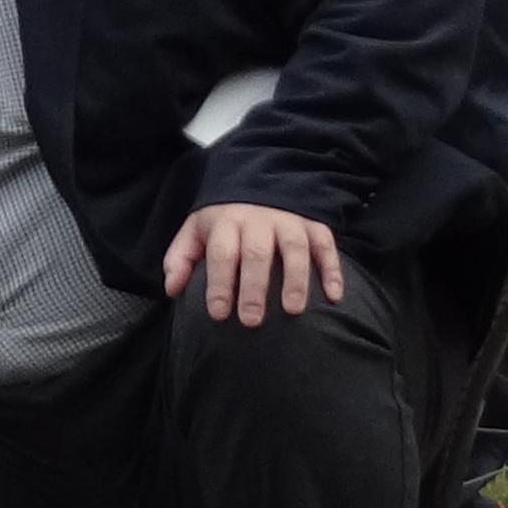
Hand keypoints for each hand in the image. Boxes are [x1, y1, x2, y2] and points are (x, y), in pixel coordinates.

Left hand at [161, 201, 344, 325]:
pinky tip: (335, 296)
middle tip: (251, 321)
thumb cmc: (223, 223)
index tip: (218, 314)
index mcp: (226, 222)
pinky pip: (326, 246)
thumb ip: (180, 259)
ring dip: (295, 280)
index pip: (221, 254)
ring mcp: (289, 221)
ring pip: (294, 248)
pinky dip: (332, 270)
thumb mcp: (196, 232)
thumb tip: (172, 289)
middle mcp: (258, 220)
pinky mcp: (314, 226)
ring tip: (292, 311)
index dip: (219, 284)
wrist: (257, 186)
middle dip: (253, 288)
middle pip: (256, 253)